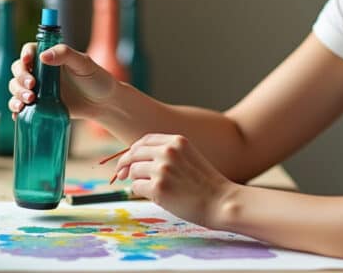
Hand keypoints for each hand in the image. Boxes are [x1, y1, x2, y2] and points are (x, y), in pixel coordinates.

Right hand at [8, 43, 116, 119]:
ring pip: (16, 87)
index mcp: (50, 57)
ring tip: (29, 100)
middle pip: (18, 70)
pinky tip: (18, 114)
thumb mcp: (84, 63)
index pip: (29, 51)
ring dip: (17, 93)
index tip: (27, 61)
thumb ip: (65, 55)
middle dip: (21, 78)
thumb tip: (43, 56)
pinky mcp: (39, 105)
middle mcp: (41, 72)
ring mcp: (39, 89)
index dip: (24, 55)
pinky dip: (16, 110)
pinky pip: (21, 106)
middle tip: (32, 86)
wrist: (103, 104)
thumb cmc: (96, 79)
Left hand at [111, 133, 236, 226]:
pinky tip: (155, 196)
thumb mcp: (189, 157)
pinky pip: (136, 187)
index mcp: (177, 141)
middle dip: (125, 164)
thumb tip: (135, 160)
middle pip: (134, 153)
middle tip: (121, 175)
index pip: (144, 140)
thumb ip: (167, 154)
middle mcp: (168, 151)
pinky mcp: (158, 188)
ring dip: (137, 180)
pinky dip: (139, 192)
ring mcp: (162, 169)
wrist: (221, 202)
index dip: (133, 150)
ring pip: (133, 171)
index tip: (128, 160)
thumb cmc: (205, 184)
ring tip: (153, 189)